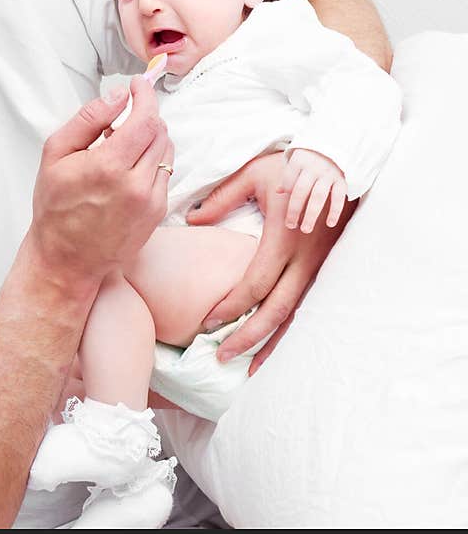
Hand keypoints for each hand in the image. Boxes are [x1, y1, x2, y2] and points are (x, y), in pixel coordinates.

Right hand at [30, 76, 172, 286]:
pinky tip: (127, 169)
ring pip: (166, 151)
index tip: (139, 85)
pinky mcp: (158, 212)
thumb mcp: (56, 154)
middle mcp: (136, 185)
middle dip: (144, 116)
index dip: (145, 95)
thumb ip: (88, 119)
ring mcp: (151, 201)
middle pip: (159, 131)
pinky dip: (151, 161)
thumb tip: (118, 96)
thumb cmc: (55, 207)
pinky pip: (165, 173)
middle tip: (121, 118)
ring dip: (150, 137)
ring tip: (121, 145)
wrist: (66, 258)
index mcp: (109, 167)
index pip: (145, 118)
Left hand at [186, 152, 353, 372]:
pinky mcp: (325, 269)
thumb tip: (192, 220)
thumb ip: (222, 199)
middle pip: (276, 310)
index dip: (231, 306)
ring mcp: (319, 267)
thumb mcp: (255, 175)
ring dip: (272, 343)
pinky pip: (307, 307)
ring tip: (250, 369)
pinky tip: (276, 347)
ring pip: (296, 316)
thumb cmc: (294, 168)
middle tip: (221, 356)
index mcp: (285, 239)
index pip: (255, 284)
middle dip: (249, 337)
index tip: (208, 322)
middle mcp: (305, 260)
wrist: (340, 164)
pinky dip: (290, 330)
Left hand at [278, 148, 346, 232]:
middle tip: (290, 226)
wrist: (338, 145)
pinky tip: (329, 224)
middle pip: (300, 191)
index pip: (288, 180)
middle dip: (294, 210)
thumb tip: (278, 191)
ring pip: (318, 196)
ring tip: (306, 229)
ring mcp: (328, 174)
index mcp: (299, 160)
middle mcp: (313, 167)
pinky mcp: (342, 179)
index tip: (286, 205)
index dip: (286, 193)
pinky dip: (334, 211)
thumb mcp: (298, 161)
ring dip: (311, 214)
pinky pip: (338, 197)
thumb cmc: (312, 158)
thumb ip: (289, 176)